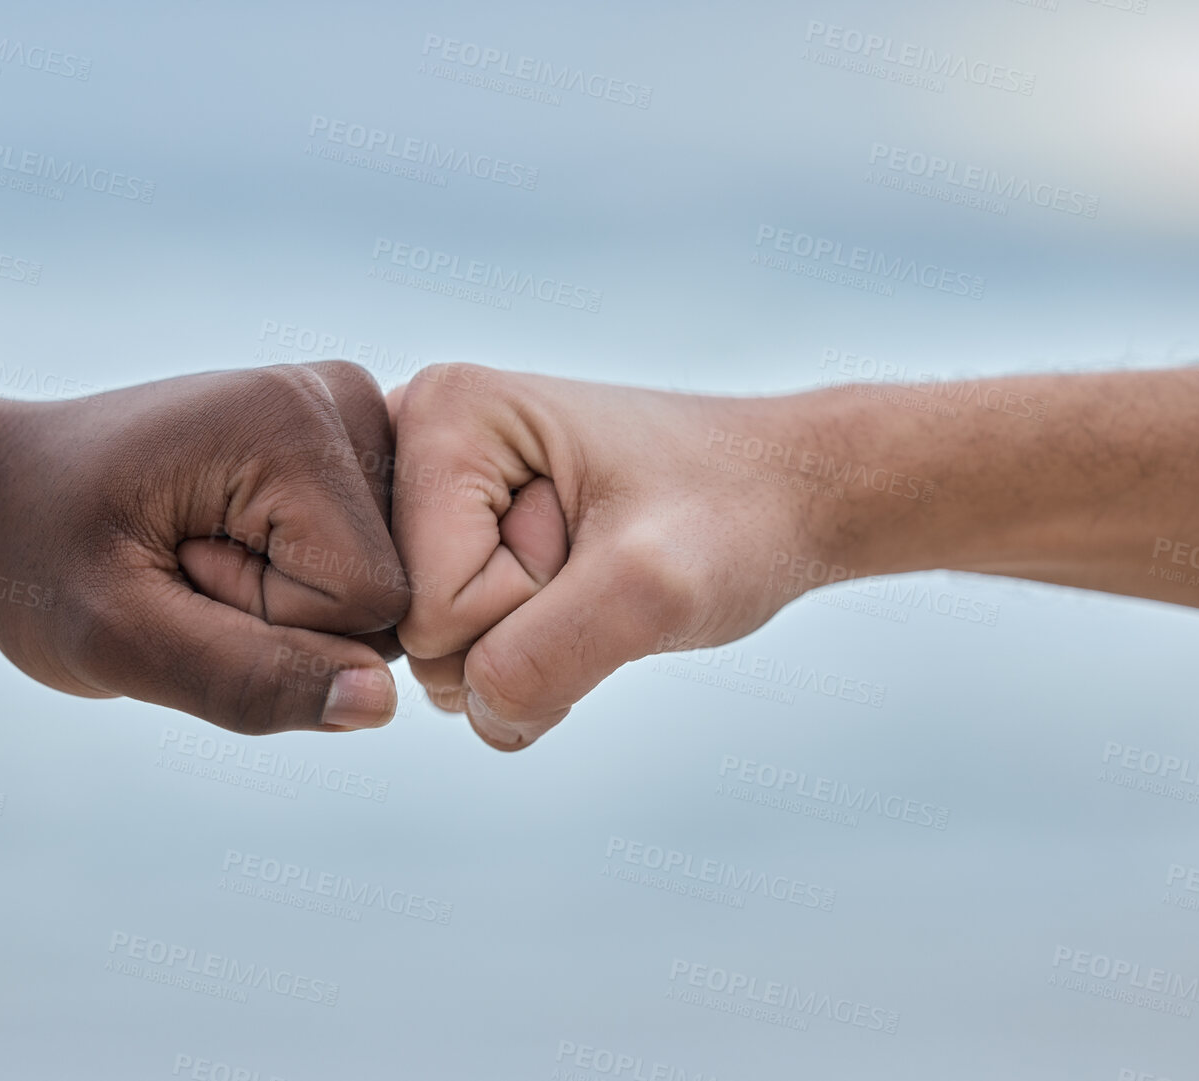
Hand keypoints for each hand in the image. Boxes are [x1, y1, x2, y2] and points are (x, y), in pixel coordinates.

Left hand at [0, 362, 408, 734]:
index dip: (270, 626)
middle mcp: (340, 397)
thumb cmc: (37, 559)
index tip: (177, 576)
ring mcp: (349, 414)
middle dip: (285, 617)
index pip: (370, 603)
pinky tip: (227, 546)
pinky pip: (370, 570)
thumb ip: (247, 677)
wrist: (0, 492)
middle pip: (392, 592)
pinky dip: (300, 586)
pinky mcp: (346, 444)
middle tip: (179, 570)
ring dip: (289, 606)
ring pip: (387, 588)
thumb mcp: (115, 639)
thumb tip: (381, 702)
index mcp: (291, 422)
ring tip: (193, 558)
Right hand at [388, 364, 818, 749]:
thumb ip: (543, 659)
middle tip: (594, 560)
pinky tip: (572, 586)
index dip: (521, 608)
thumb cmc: (734, 513)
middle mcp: (414, 440)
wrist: (784, 495)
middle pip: (415, 630)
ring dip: (527, 639)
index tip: (592, 546)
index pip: (425, 605)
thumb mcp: (651, 590)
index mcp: (442, 412)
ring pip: (434, 650)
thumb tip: (478, 714)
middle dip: (516, 628)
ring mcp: (429, 492)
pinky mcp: (452, 535)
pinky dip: (526, 645)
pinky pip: (456, 648)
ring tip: (589, 566)